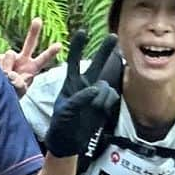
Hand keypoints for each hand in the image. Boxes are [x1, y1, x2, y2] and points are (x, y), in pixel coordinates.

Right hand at [0, 18, 61, 93]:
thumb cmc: (12, 93)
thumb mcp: (19, 92)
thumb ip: (17, 84)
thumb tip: (10, 73)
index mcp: (32, 68)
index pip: (43, 59)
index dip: (50, 52)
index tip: (59, 45)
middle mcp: (23, 59)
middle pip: (30, 43)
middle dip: (34, 32)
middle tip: (38, 20)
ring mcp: (12, 58)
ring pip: (9, 54)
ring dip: (6, 65)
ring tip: (5, 77)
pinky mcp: (0, 58)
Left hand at [45, 30, 119, 157]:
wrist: (69, 142)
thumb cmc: (61, 125)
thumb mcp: (65, 111)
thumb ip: (79, 98)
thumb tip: (95, 89)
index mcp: (70, 84)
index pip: (74, 61)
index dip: (78, 46)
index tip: (82, 32)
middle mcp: (84, 85)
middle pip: (96, 63)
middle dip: (104, 50)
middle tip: (113, 35)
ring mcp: (95, 93)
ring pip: (105, 85)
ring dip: (101, 97)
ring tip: (92, 108)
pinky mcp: (104, 103)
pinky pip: (111, 96)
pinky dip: (106, 104)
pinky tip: (99, 111)